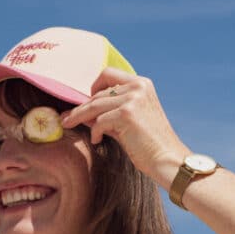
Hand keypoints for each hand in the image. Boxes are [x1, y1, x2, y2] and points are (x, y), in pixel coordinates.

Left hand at [61, 70, 188, 181]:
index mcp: (141, 83)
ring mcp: (133, 99)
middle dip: (81, 108)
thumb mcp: (126, 121)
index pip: (108, 74)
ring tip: (69, 126)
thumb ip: (107, 112)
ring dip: (78, 117)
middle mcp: (138, 86)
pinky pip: (99, 121)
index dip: (93, 87)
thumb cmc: (148, 143)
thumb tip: (79, 112)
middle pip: (97, 93)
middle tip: (67, 119)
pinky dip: (94, 132)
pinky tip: (97, 141)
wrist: (167, 159)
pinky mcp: (126, 114)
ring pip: (94, 105)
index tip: (86, 101)